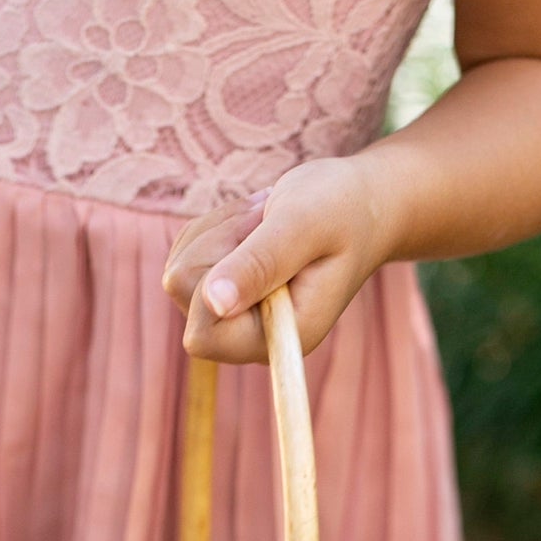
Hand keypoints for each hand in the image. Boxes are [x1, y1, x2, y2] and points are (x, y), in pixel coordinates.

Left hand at [162, 153, 398, 363]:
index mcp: (281, 337)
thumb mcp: (304, 225)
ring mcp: (234, 316)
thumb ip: (261, 263)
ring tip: (267, 222)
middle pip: (183, 293)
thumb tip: (214, 303)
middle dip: (217, 245)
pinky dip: (213, 228)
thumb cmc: (342, 208)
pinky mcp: (221, 292)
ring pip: (179, 270)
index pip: (203, 336)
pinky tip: (255, 225)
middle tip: (267, 223)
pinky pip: (184, 253)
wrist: (360, 202)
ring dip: (217, 232)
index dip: (209, 286)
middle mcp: (253, 337)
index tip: (253, 242)